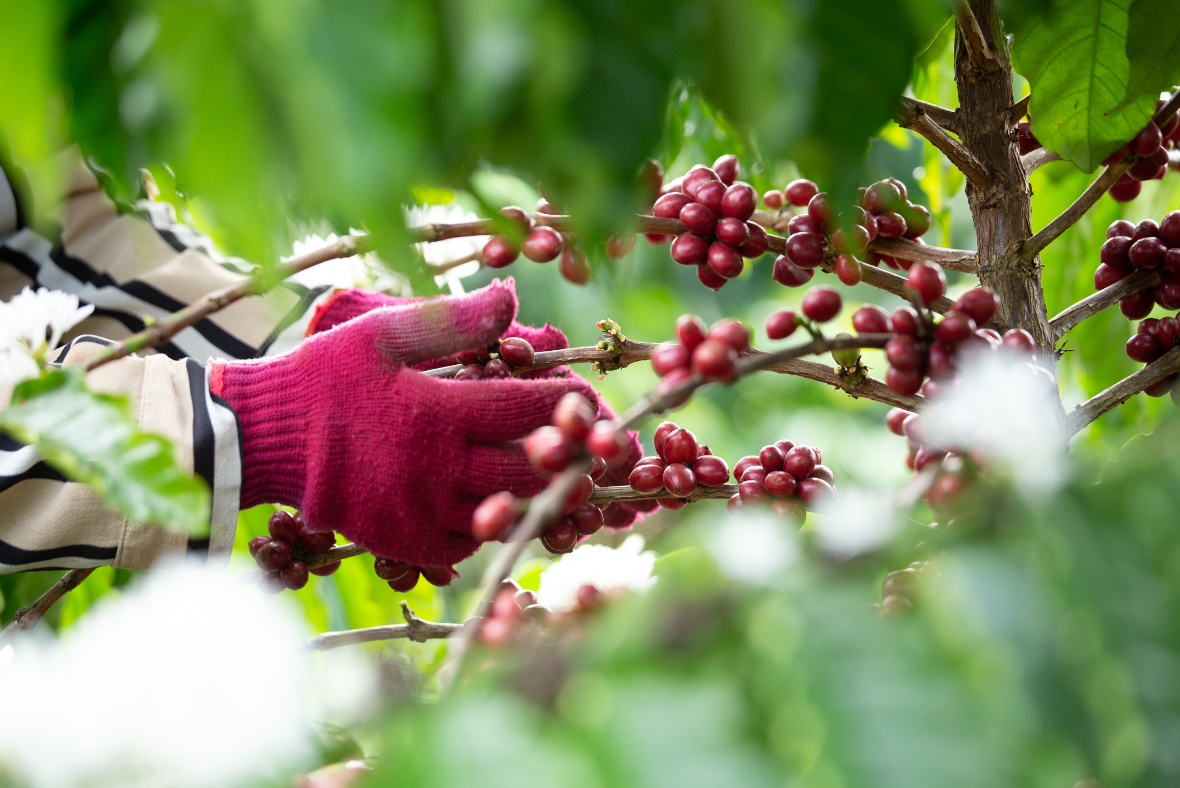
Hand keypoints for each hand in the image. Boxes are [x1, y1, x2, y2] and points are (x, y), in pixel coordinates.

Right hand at [213, 280, 644, 568]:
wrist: (260, 442)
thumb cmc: (323, 378)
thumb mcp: (381, 333)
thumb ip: (452, 319)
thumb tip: (514, 295)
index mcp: (437, 414)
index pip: (532, 408)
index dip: (575, 400)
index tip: (594, 394)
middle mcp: (437, 472)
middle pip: (534, 467)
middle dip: (577, 453)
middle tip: (601, 441)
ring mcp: (423, 515)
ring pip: (511, 511)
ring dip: (546, 493)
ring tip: (571, 474)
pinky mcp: (408, 543)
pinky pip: (475, 542)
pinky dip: (500, 521)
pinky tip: (510, 499)